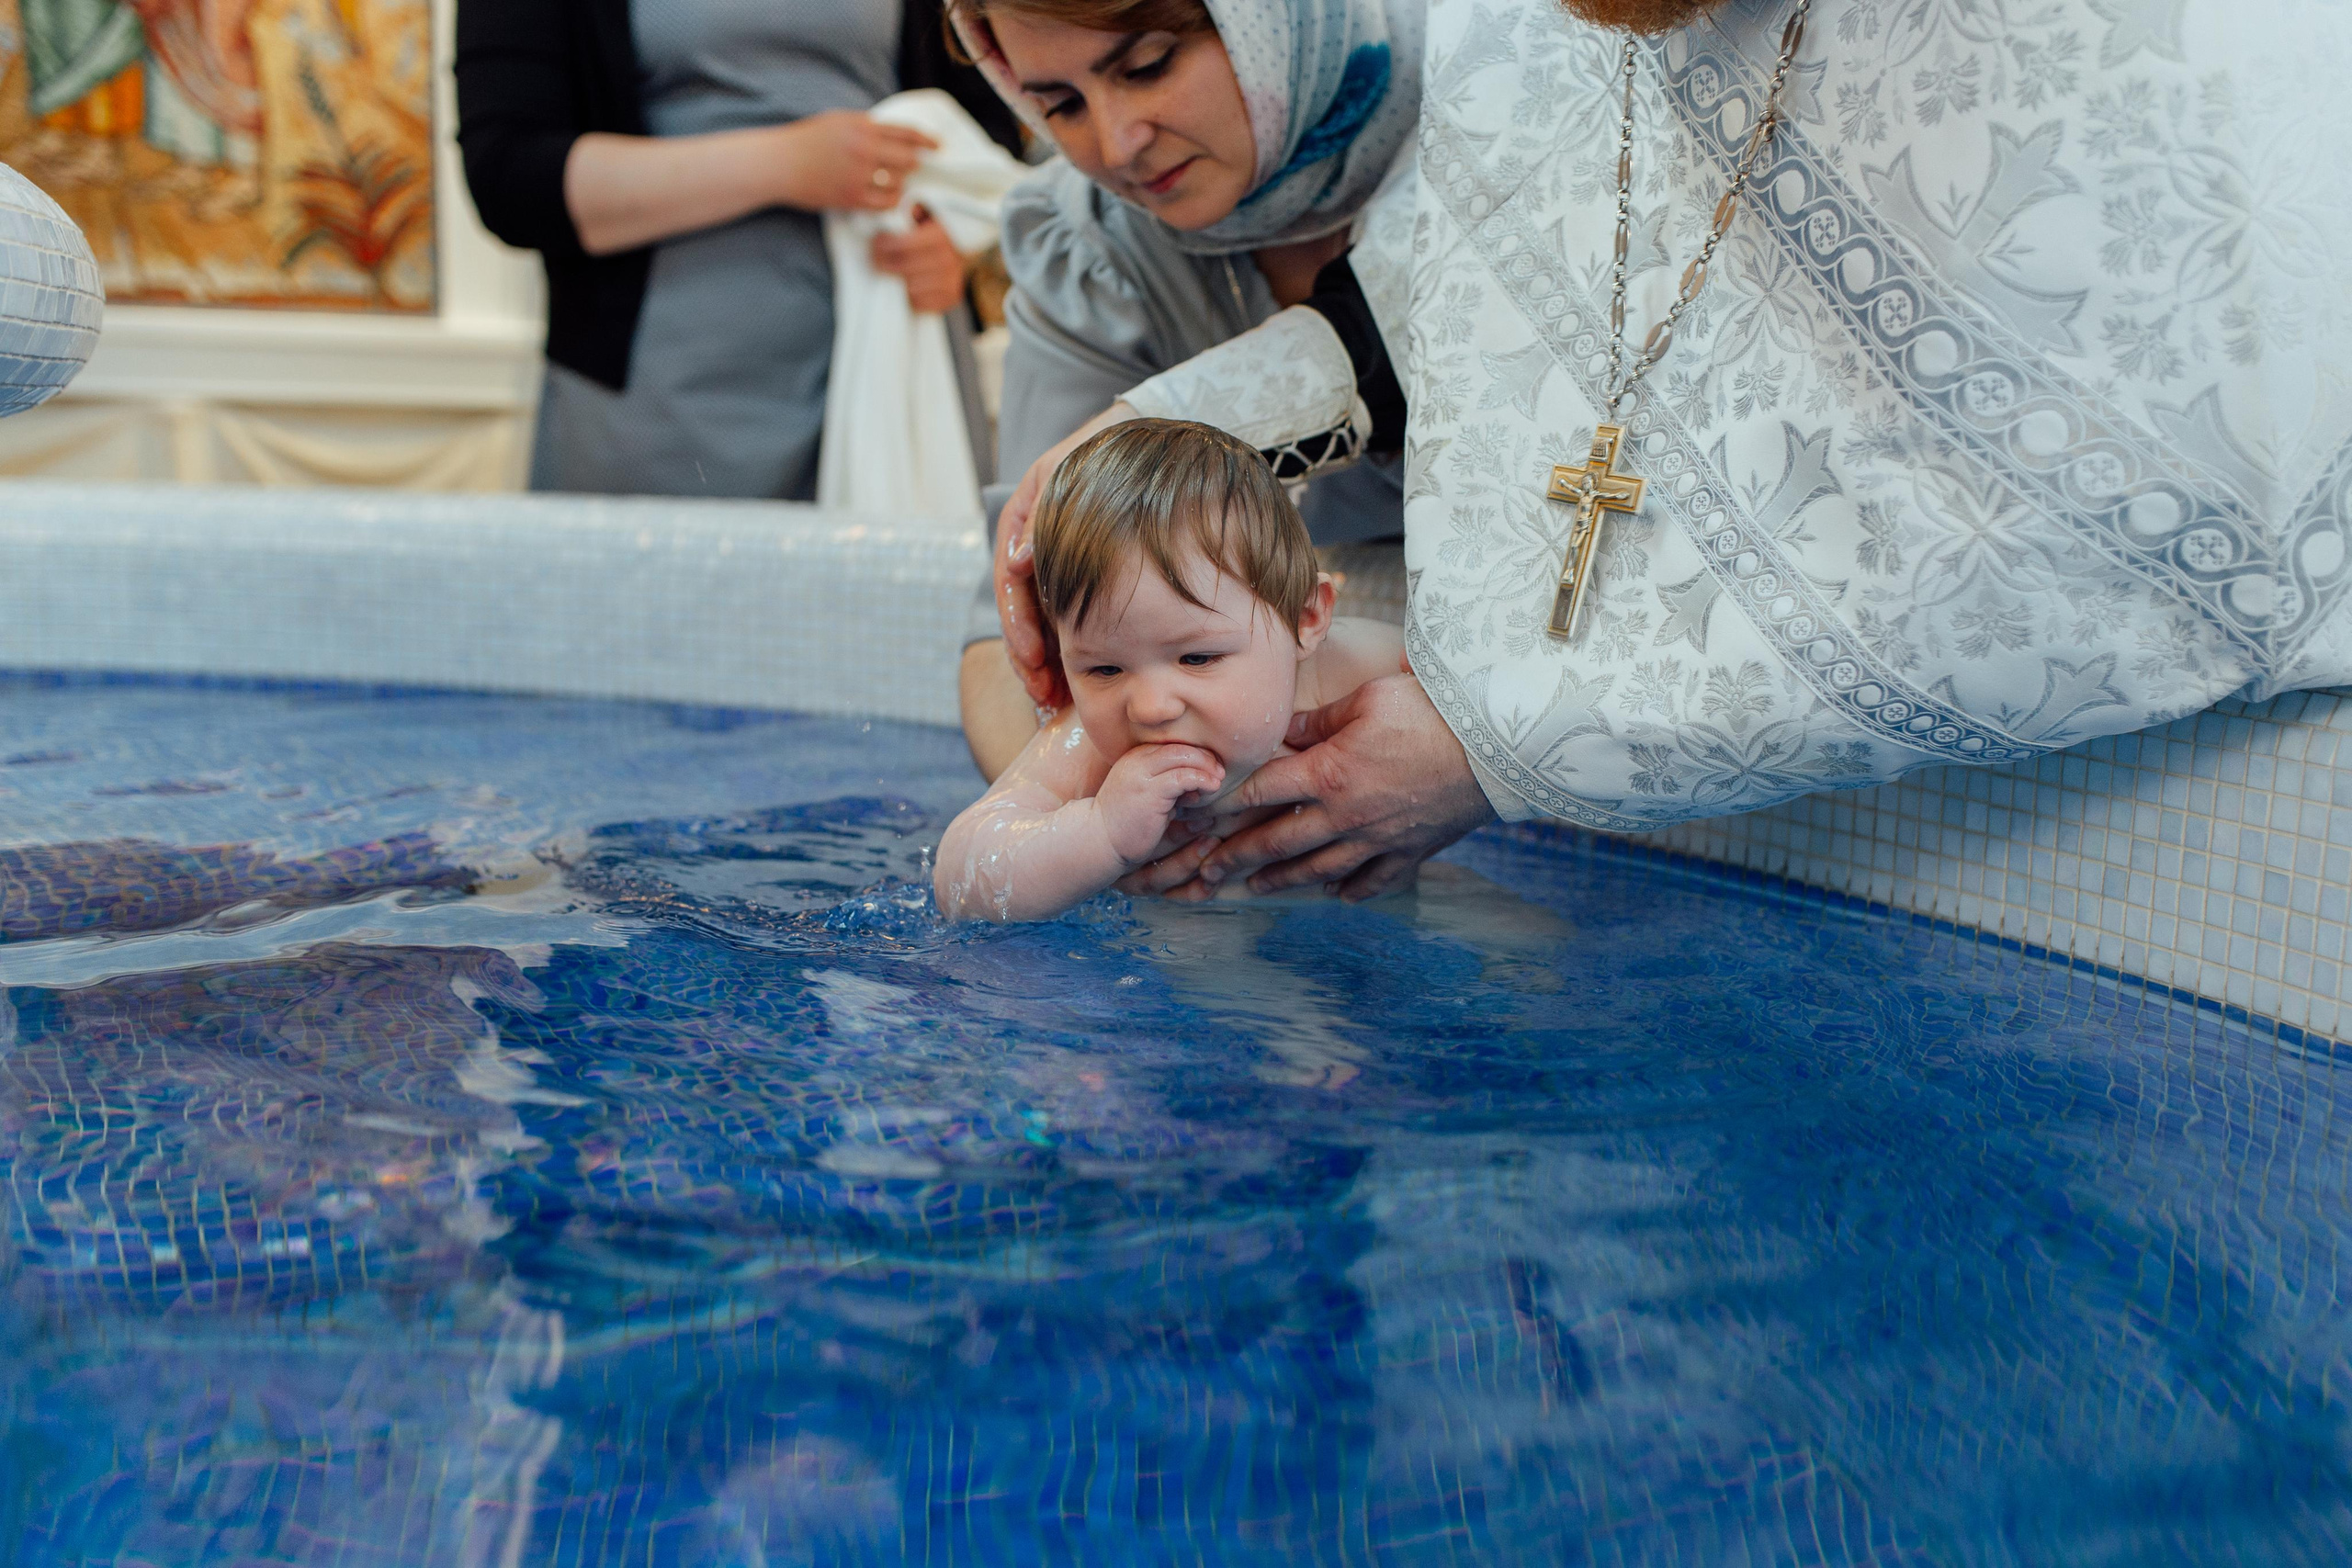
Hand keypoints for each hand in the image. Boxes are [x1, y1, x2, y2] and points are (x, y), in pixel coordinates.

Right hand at [773, 111, 935, 211]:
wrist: (779, 163)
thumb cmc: (807, 141)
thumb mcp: (838, 121)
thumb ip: (866, 127)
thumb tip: (894, 136)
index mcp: (862, 126)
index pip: (906, 133)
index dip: (927, 141)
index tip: (939, 147)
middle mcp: (863, 149)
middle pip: (909, 160)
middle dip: (914, 166)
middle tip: (912, 169)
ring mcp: (858, 174)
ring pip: (899, 183)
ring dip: (900, 184)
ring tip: (893, 183)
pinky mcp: (851, 197)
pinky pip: (885, 203)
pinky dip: (891, 201)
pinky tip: (887, 198)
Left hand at [871, 208, 964, 313]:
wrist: (961, 253)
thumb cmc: (934, 233)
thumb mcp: (925, 213)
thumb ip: (911, 211)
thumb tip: (896, 209)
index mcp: (941, 236)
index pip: (904, 244)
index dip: (884, 244)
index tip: (876, 242)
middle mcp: (949, 260)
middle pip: (904, 267)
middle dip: (884, 262)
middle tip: (875, 258)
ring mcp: (951, 281)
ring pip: (910, 287)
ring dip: (897, 281)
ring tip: (891, 271)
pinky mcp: (950, 298)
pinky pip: (921, 303)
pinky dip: (910, 297)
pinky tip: (907, 285)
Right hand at [996, 401, 1140, 709]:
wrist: (1152, 441)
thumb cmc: (1115, 455)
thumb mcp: (1075, 474)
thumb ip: (1048, 514)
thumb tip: (1019, 560)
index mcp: (1024, 519)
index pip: (1011, 580)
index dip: (1019, 624)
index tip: (1034, 660)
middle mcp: (1034, 546)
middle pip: (1023, 611)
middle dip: (1030, 658)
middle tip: (1044, 694)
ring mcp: (1055, 563)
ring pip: (1043, 622)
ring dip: (1046, 663)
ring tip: (1056, 700)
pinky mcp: (1076, 578)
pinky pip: (1066, 619)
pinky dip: (1068, 651)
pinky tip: (1075, 682)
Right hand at [1095, 743, 1224, 864]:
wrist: (1098, 840)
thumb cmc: (1126, 823)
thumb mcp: (1149, 798)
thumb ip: (1170, 787)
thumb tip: (1197, 787)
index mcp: (1136, 758)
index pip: (1172, 745)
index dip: (1195, 753)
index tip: (1211, 766)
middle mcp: (1137, 760)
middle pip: (1179, 746)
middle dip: (1204, 757)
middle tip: (1220, 770)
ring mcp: (1142, 774)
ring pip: (1183, 757)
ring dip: (1206, 767)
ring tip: (1218, 780)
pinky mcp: (1149, 791)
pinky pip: (1182, 777)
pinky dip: (1201, 779)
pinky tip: (1211, 787)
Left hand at [1130, 674, 1494, 901]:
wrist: (1499, 744)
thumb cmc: (1432, 709)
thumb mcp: (1366, 700)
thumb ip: (1318, 722)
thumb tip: (1281, 732)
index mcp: (1330, 773)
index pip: (1261, 794)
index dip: (1222, 806)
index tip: (1194, 819)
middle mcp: (1347, 815)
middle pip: (1279, 843)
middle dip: (1236, 859)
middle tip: (1205, 873)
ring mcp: (1380, 840)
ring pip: (1320, 870)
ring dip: (1283, 880)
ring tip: (1255, 887)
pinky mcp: (1413, 851)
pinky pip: (1375, 880)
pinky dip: (1352, 890)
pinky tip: (1336, 894)